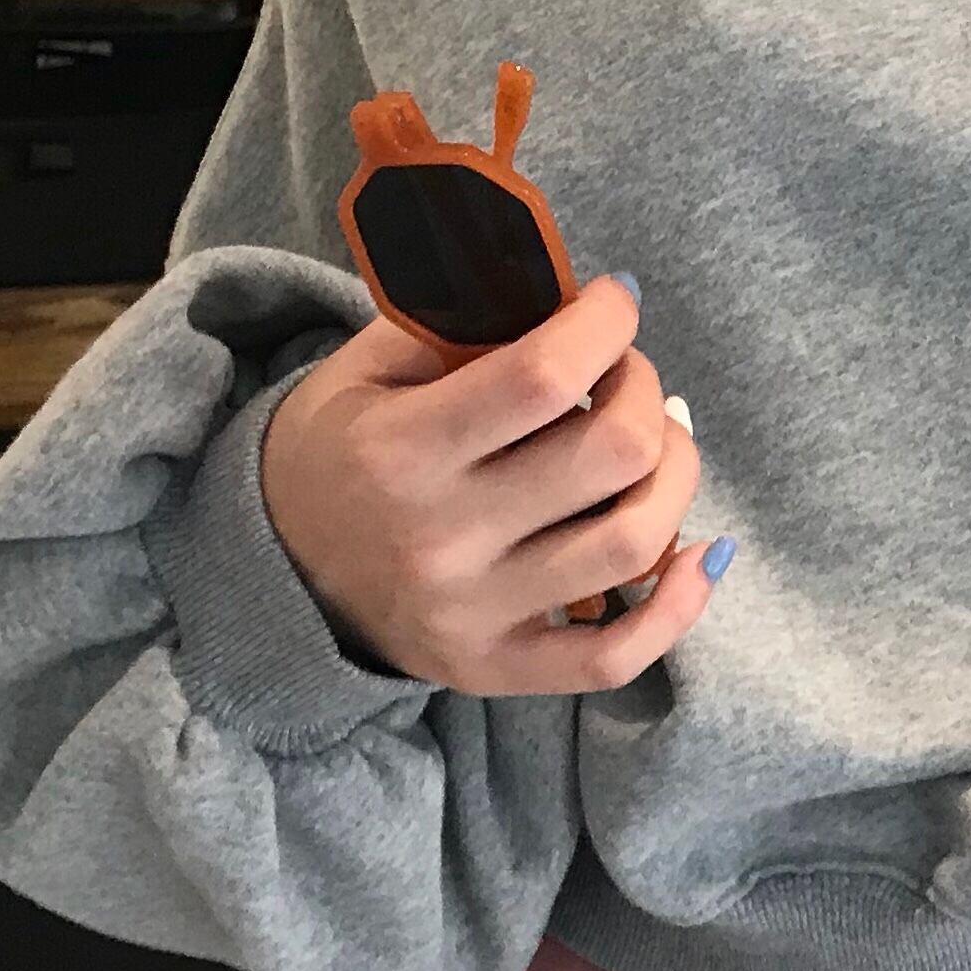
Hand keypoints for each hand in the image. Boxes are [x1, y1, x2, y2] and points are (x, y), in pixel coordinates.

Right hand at [261, 276, 721, 692]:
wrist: (273, 568)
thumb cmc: (341, 450)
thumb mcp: (369, 368)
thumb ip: (462, 329)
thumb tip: (571, 304)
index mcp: (400, 451)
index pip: (542, 377)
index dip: (605, 324)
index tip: (616, 301)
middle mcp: (441, 539)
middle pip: (614, 456)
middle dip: (646, 395)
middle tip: (629, 379)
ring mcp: (475, 615)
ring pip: (636, 544)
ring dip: (676, 477)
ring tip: (657, 449)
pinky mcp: (499, 670)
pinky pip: (618, 654)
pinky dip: (680, 602)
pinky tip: (698, 551)